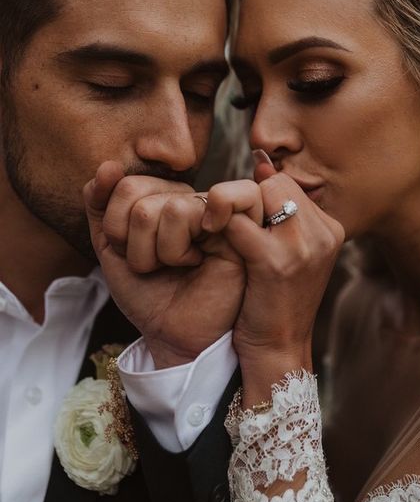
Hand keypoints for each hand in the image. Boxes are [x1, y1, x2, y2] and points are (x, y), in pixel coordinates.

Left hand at [84, 161, 255, 367]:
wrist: (174, 335)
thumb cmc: (150, 294)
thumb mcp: (111, 248)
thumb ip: (101, 205)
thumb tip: (108, 166)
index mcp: (164, 197)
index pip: (124, 185)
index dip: (116, 229)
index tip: (135, 256)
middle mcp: (189, 198)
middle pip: (136, 192)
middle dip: (134, 242)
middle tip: (156, 264)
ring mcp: (212, 210)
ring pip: (165, 206)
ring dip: (161, 252)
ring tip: (180, 266)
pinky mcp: (236, 226)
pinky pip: (195, 211)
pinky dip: (181, 248)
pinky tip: (199, 259)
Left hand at [203, 156, 344, 404]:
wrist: (278, 351)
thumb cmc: (275, 305)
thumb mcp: (288, 257)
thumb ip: (279, 215)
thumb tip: (260, 164)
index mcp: (330, 229)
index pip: (288, 184)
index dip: (258, 196)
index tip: (239, 218)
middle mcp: (324, 233)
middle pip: (275, 182)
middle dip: (243, 199)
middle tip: (222, 225)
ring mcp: (304, 246)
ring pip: (257, 194)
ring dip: (227, 209)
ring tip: (214, 233)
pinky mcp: (276, 262)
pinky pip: (237, 222)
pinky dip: (216, 227)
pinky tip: (205, 247)